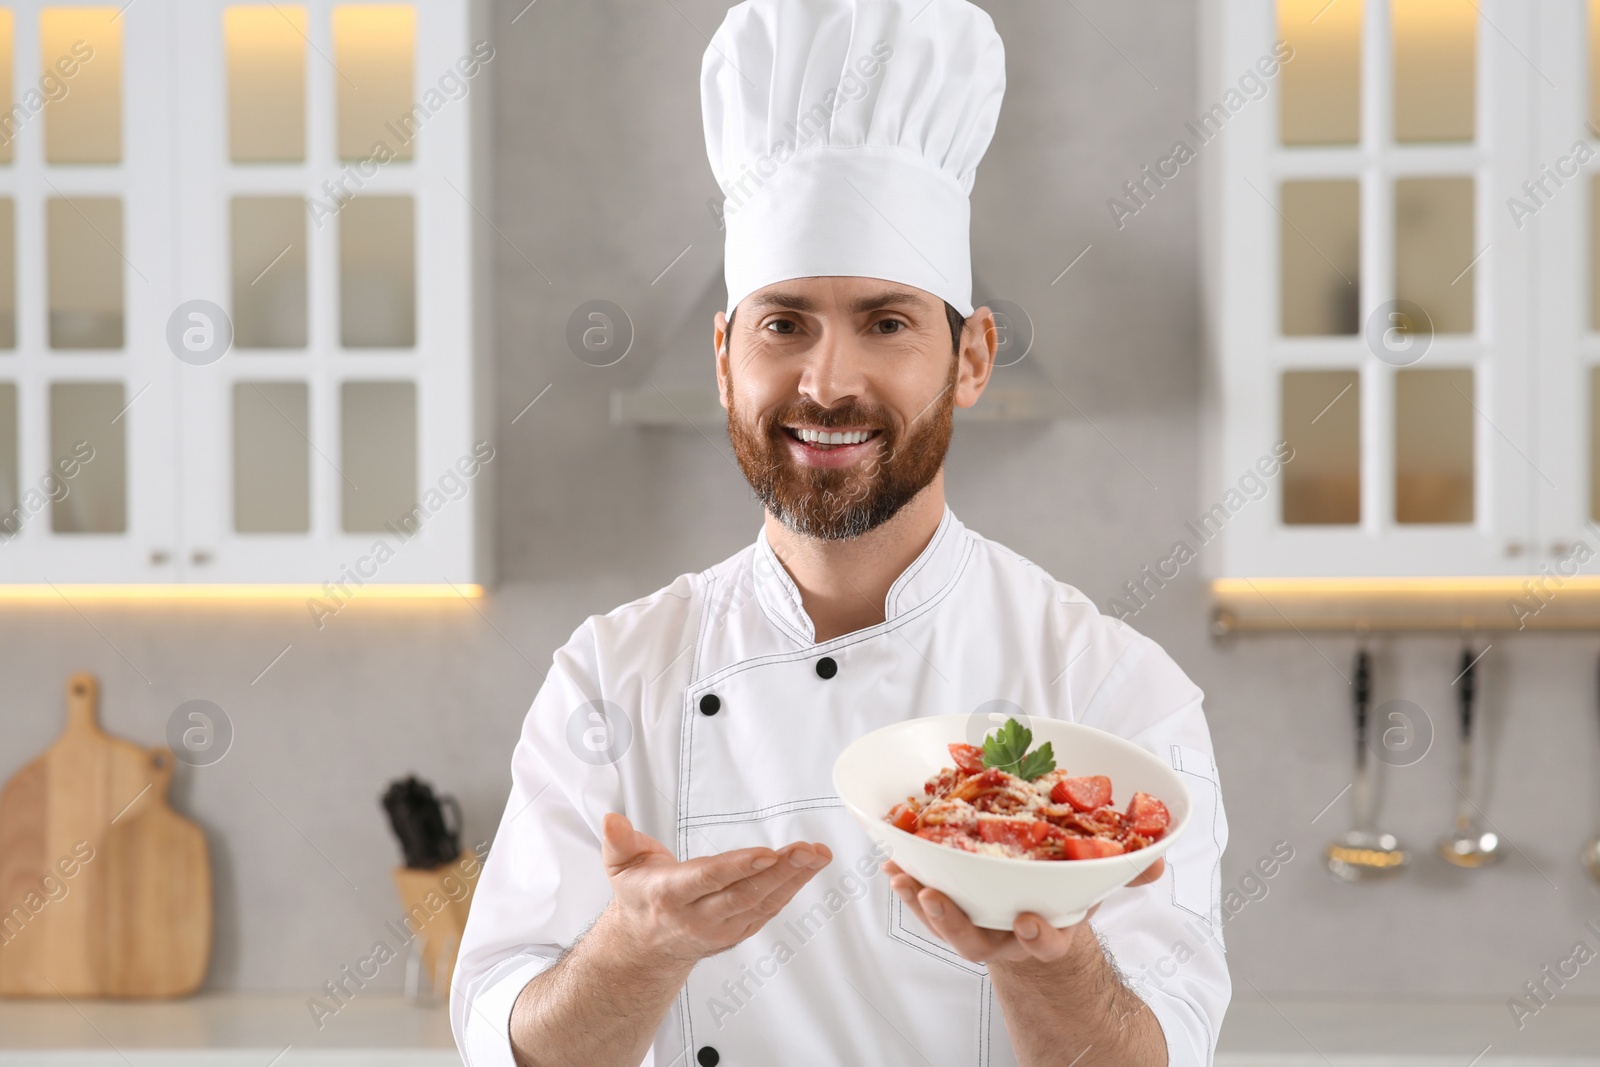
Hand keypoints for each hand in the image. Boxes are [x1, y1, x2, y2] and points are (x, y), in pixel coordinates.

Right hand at [598, 813, 831, 966]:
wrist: (645, 947)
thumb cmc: (640, 897)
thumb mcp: (620, 867)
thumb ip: (618, 842)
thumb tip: (612, 820)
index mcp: (670, 896)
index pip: (708, 880)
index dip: (738, 867)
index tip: (766, 854)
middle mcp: (698, 917)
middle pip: (744, 895)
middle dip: (779, 872)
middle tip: (806, 851)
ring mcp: (721, 929)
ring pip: (762, 903)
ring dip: (794, 878)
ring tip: (817, 854)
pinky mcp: (738, 932)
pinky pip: (769, 909)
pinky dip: (791, 888)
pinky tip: (808, 868)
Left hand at [883, 856, 1164, 965]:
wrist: (1035, 920)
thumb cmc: (1062, 896)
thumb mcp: (1094, 886)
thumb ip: (1122, 873)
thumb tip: (1156, 858)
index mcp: (1044, 933)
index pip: (1043, 943)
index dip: (1037, 936)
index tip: (1030, 921)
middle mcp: (1003, 937)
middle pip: (976, 940)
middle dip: (955, 923)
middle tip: (937, 899)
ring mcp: (974, 926)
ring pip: (944, 923)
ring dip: (920, 902)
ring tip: (902, 876)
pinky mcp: (950, 909)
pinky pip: (925, 901)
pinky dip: (909, 883)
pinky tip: (891, 861)